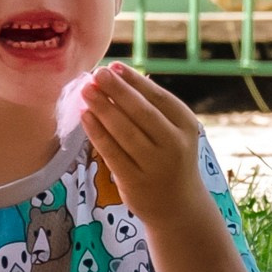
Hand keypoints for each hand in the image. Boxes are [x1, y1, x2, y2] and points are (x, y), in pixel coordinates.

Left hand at [79, 63, 207, 223]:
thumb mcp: (172, 131)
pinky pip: (111, 152)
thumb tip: (117, 75)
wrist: (178, 205)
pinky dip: (96, 132)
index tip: (114, 66)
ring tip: (85, 90)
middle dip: (116, 90)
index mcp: (186, 125)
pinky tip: (84, 116)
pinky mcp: (135, 181)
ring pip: (124, 131)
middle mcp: (174, 144)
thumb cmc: (169, 158)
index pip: (158, 97)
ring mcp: (155, 164)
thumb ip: (151, 107)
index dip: (134, 81)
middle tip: (96, 73)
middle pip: (141, 112)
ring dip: (102, 107)